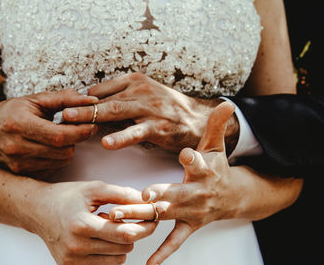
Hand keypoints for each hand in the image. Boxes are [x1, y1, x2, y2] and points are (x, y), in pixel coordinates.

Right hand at [0, 89, 98, 177]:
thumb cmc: (10, 113)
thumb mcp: (35, 101)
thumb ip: (65, 99)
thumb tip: (92, 102)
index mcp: (19, 124)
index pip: (61, 135)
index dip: (81, 131)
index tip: (92, 125)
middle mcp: (16, 147)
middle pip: (63, 151)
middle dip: (77, 140)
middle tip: (77, 129)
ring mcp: (17, 164)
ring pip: (60, 161)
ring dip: (68, 149)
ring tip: (61, 137)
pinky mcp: (20, 174)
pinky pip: (52, 169)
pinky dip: (57, 159)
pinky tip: (50, 148)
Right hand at [26, 181, 157, 264]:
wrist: (37, 211)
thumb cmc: (65, 197)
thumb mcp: (93, 189)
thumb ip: (121, 194)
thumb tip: (145, 201)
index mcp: (81, 225)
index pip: (124, 234)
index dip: (144, 227)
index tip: (153, 220)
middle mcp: (76, 248)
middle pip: (124, 248)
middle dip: (133, 233)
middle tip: (127, 219)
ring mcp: (72, 261)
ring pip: (117, 259)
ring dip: (121, 244)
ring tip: (106, 228)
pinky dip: (110, 253)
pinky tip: (100, 238)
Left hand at [62, 72, 238, 152]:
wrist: (198, 119)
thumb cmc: (167, 109)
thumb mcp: (144, 96)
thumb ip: (120, 99)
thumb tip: (92, 105)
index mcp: (135, 81)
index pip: (102, 89)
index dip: (82, 100)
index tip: (64, 107)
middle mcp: (141, 90)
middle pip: (105, 99)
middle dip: (81, 107)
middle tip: (60, 113)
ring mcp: (150, 107)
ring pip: (116, 111)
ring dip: (92, 117)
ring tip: (72, 122)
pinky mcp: (158, 126)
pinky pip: (136, 132)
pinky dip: (121, 137)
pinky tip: (106, 143)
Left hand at [109, 101, 240, 263]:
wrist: (233, 196)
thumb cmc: (217, 167)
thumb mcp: (216, 145)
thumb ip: (216, 125)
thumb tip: (228, 102)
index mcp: (204, 169)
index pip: (197, 161)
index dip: (192, 157)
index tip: (185, 153)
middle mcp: (197, 192)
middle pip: (174, 194)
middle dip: (157, 196)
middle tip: (141, 195)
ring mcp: (192, 212)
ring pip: (164, 216)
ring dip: (142, 218)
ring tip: (118, 221)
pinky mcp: (189, 226)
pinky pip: (175, 241)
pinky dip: (163, 252)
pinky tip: (148, 264)